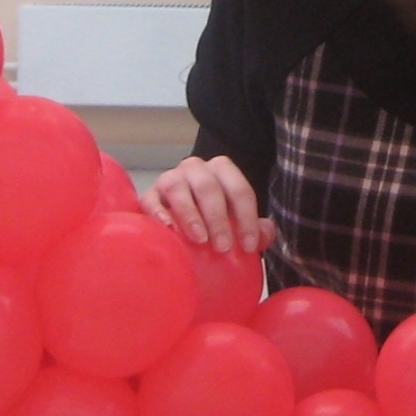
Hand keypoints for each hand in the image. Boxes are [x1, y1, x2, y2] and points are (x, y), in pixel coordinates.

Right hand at [142, 155, 274, 255]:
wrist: (179, 219)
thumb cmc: (214, 221)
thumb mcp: (237, 223)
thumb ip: (256, 229)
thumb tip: (266, 233)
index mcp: (222, 171)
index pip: (239, 190)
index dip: (247, 218)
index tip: (249, 247)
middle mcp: (196, 168)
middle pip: (209, 187)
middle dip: (218, 218)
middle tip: (223, 247)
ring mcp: (170, 179)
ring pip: (178, 188)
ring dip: (191, 214)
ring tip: (200, 239)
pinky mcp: (149, 195)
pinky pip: (151, 200)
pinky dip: (159, 214)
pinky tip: (170, 229)